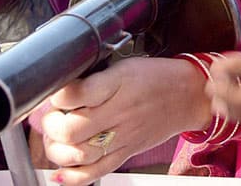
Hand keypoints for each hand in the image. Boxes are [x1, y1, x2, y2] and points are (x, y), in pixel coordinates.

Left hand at [41, 57, 208, 185]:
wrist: (189, 96)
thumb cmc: (156, 78)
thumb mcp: (124, 65)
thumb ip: (93, 77)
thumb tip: (60, 87)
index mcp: (117, 84)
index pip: (75, 93)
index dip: (56, 95)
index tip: (54, 93)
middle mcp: (119, 112)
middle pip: (72, 130)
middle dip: (51, 125)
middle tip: (52, 117)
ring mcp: (122, 136)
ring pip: (79, 154)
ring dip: (57, 149)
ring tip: (56, 138)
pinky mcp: (125, 153)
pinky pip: (96, 172)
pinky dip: (72, 176)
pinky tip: (61, 171)